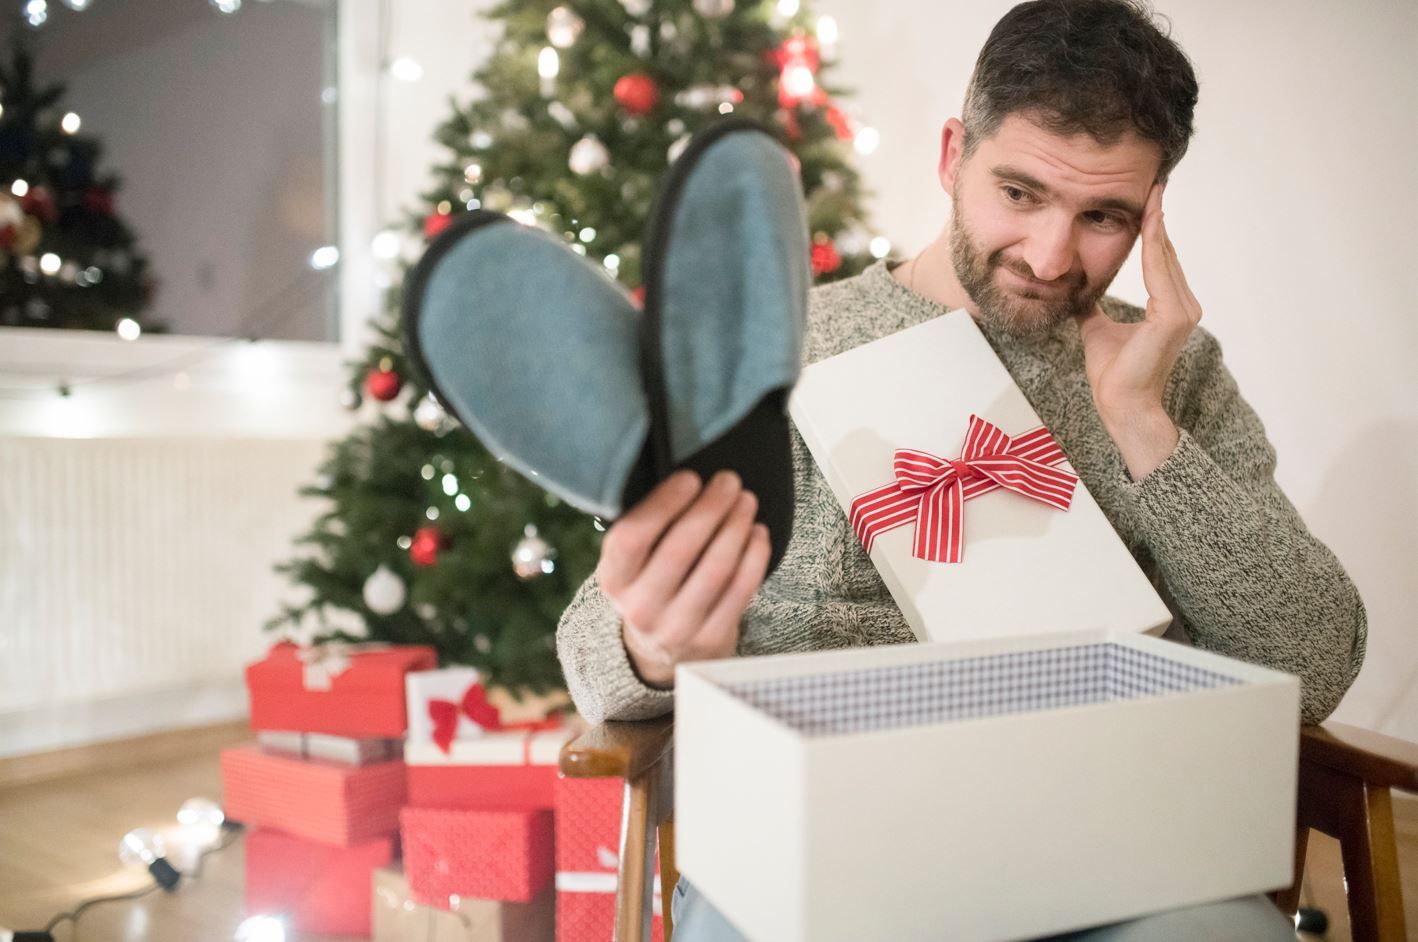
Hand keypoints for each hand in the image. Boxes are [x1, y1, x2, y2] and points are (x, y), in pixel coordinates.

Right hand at [597, 469, 771, 687]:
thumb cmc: (651, 586)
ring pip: (716, 568)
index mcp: (613, 579)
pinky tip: (758, 533)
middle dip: (710, 508)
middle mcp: (639, 608)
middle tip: (729, 481)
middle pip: (680, 549)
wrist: (662, 652)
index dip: (663, 504)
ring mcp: (676, 628)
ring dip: (736, 527)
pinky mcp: (711, 639)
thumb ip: (648, 527)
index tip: (690, 478)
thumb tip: (688, 478)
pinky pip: (740, 590)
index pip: (632, 536)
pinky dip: (754, 556)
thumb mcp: (631, 564)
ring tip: (746, 501)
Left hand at [1077, 182, 1199, 477]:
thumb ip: (1092, 305)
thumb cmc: (1112, 374)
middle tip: (1154, 181)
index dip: (1151, 228)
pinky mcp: (1174, 318)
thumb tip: (1076, 288)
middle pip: (1165, 252)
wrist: (1120, 405)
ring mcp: (1182, 311)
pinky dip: (1154, 246)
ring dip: (1157, 224)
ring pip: (1164, 258)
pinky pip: (1160, 273)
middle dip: (1157, 217)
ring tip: (1152, 192)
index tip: (1146, 198)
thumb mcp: (1095, 328)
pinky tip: (1148, 222)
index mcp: (1169, 307)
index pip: (1158, 259)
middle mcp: (1182, 305)